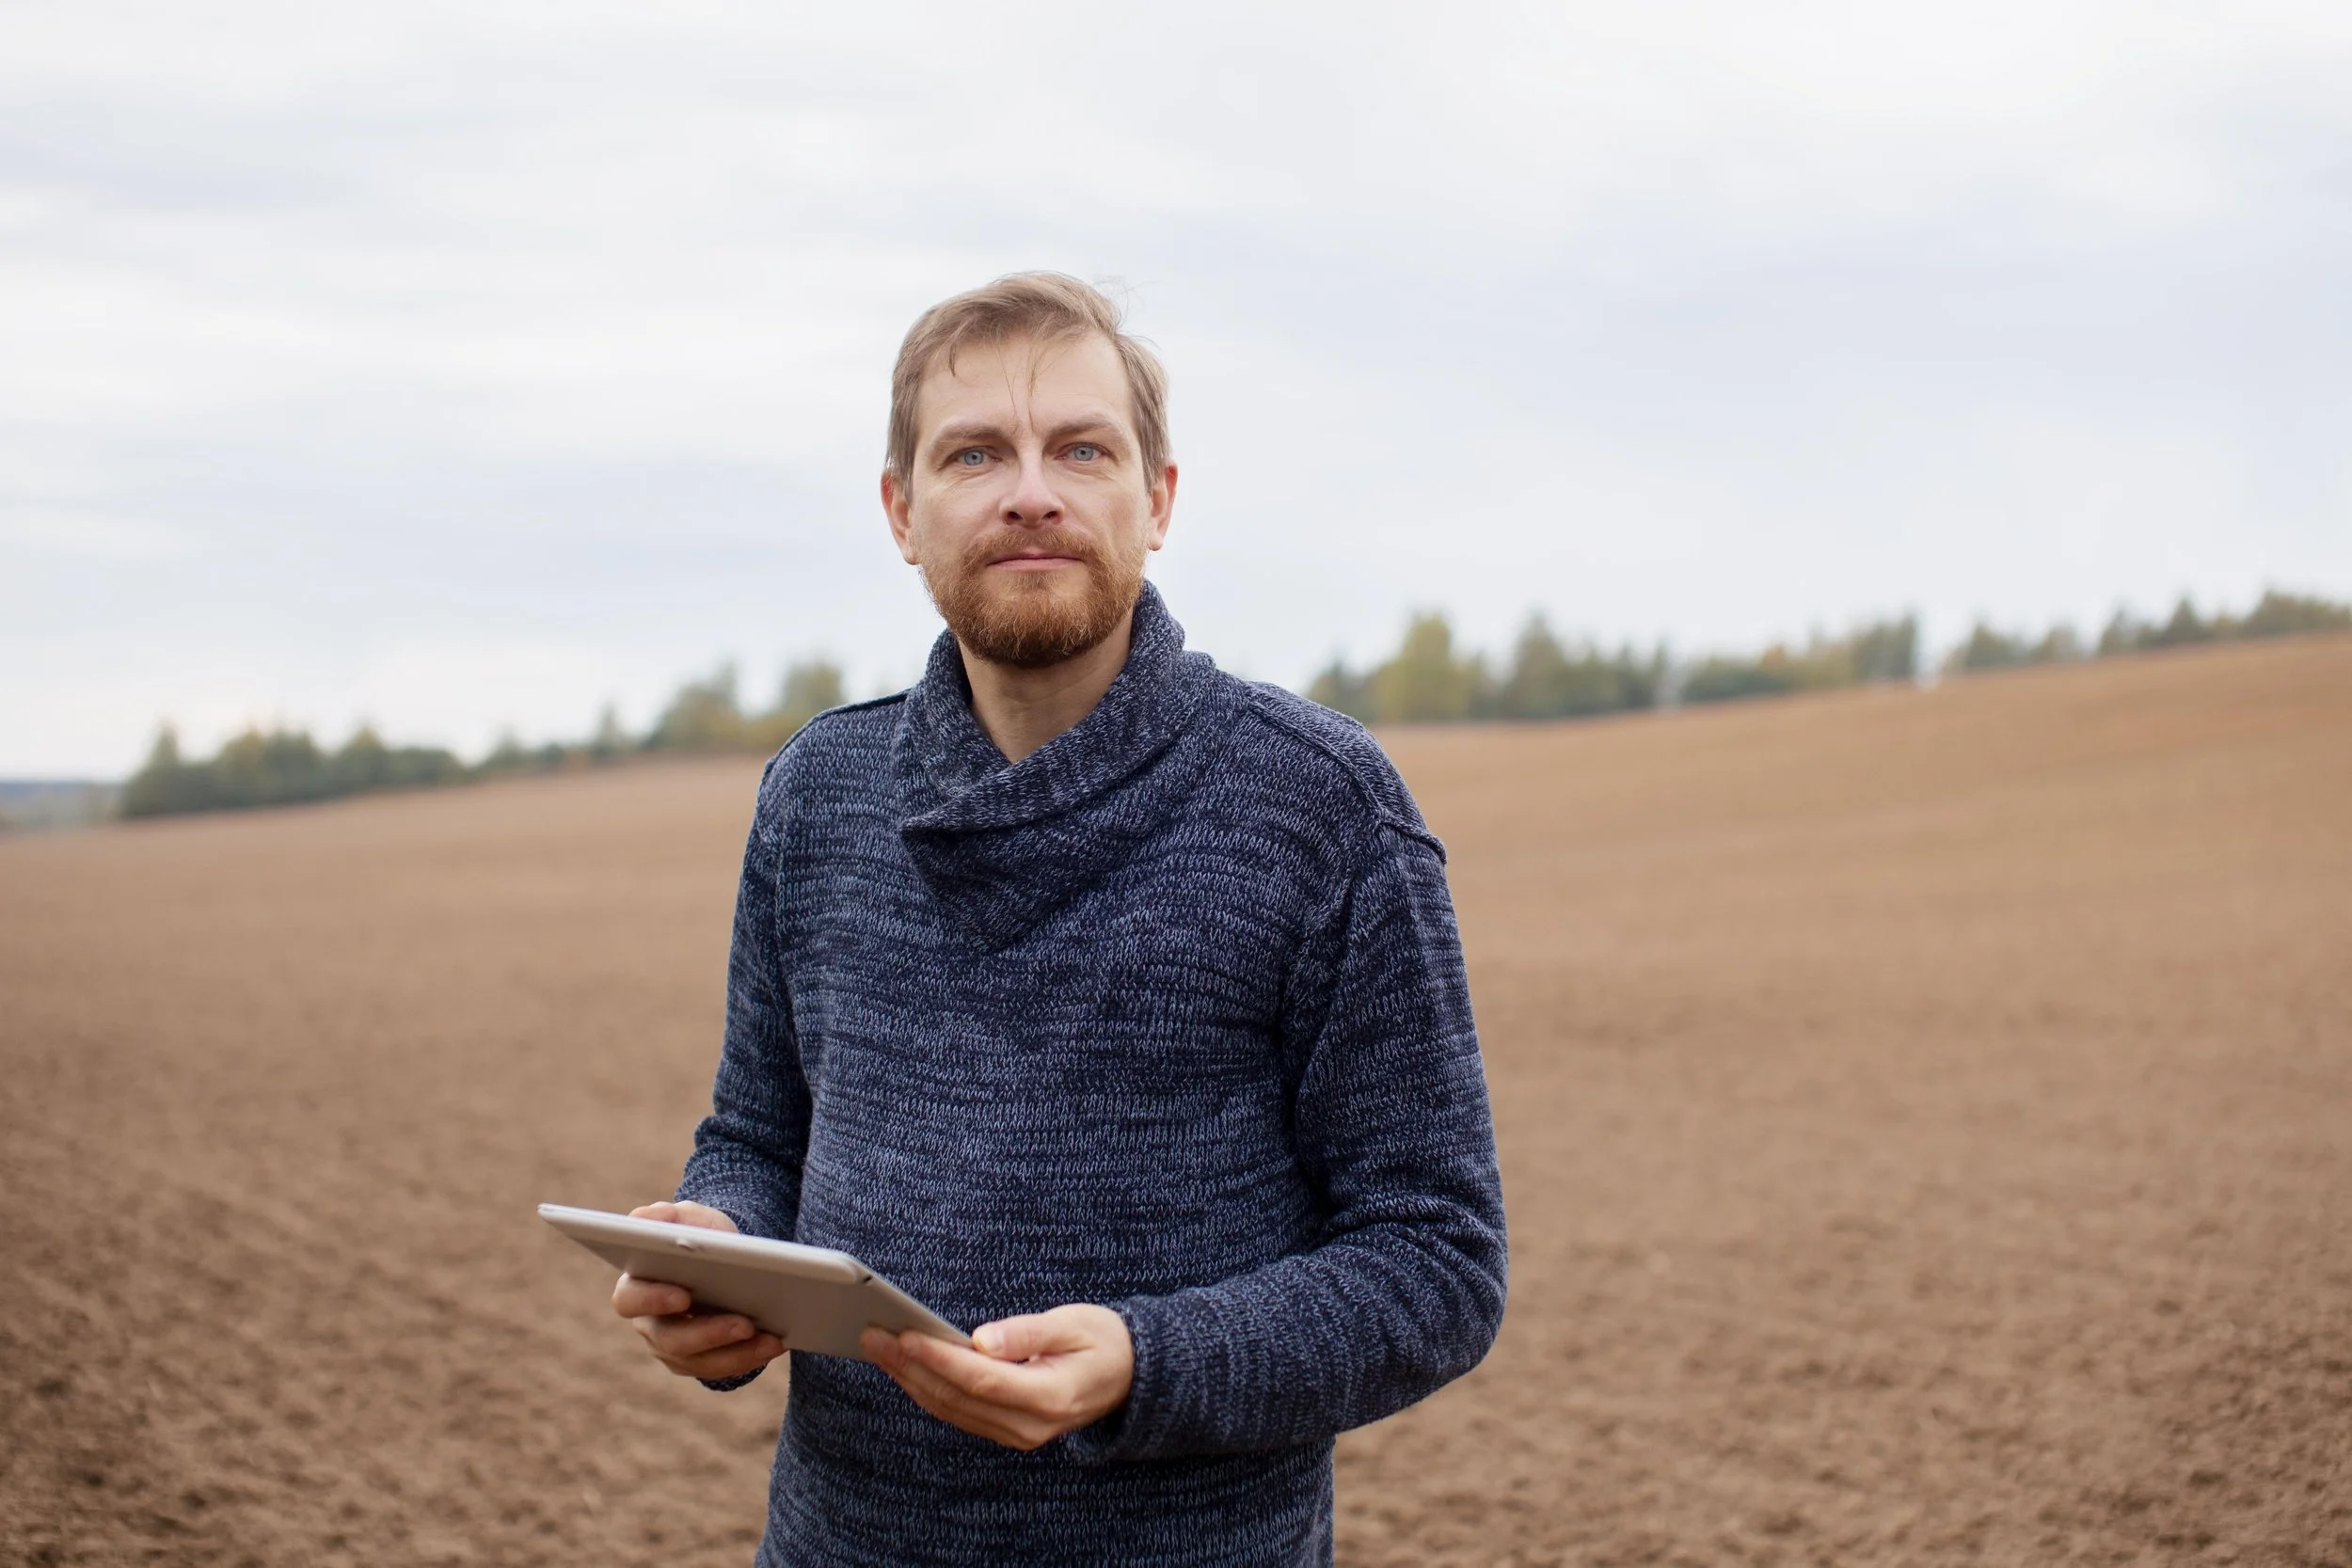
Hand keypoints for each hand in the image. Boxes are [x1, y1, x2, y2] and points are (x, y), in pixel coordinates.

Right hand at [610, 1200, 786, 1380]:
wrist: (729, 1258)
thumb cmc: (703, 1236)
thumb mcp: (690, 1217)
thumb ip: (665, 1216)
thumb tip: (644, 1219)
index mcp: (636, 1286)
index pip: (629, 1300)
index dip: (652, 1300)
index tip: (684, 1295)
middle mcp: (650, 1323)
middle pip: (670, 1339)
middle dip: (709, 1333)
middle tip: (744, 1324)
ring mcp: (673, 1348)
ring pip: (699, 1361)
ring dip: (736, 1352)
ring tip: (769, 1338)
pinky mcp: (700, 1361)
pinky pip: (722, 1368)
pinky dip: (749, 1357)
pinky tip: (774, 1343)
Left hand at [862, 1303, 1133, 1451]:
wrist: (1129, 1376)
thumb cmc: (1103, 1340)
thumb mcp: (1075, 1323)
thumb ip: (1028, 1332)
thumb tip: (981, 1339)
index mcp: (1051, 1396)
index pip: (982, 1379)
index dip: (940, 1358)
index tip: (905, 1334)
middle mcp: (1031, 1425)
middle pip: (958, 1399)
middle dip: (910, 1367)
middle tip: (873, 1336)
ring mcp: (1019, 1434)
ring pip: (952, 1410)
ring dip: (911, 1380)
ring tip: (879, 1348)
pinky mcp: (1008, 1431)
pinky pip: (959, 1414)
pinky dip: (929, 1390)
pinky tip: (906, 1368)